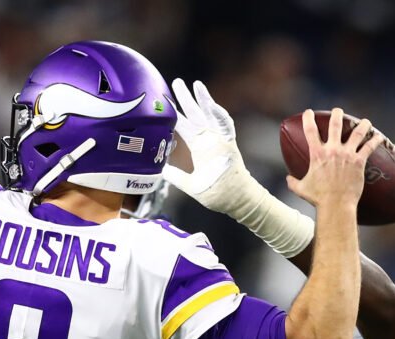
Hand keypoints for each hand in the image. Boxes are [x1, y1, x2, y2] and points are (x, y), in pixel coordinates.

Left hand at [164, 79, 250, 212]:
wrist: (233, 200)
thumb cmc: (216, 193)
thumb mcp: (190, 185)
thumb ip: (176, 176)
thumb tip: (161, 171)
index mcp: (199, 147)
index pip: (185, 125)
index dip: (176, 114)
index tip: (166, 101)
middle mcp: (209, 140)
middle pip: (196, 114)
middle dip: (187, 98)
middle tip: (176, 82)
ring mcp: (220, 140)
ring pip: (211, 114)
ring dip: (204, 99)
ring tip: (196, 84)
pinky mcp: (230, 145)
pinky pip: (226, 127)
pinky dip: (220, 115)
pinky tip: (212, 105)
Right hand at [286, 107, 384, 210]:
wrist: (335, 205)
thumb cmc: (318, 198)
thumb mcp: (301, 189)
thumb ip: (293, 182)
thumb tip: (288, 179)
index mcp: (317, 154)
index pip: (310, 130)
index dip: (308, 118)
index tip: (309, 112)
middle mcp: (332, 150)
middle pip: (335, 124)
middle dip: (336, 114)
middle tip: (338, 111)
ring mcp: (347, 154)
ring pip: (357, 132)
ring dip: (361, 124)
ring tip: (365, 121)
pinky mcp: (359, 162)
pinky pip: (369, 147)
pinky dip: (375, 140)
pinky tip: (379, 136)